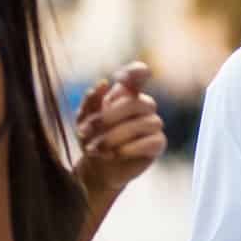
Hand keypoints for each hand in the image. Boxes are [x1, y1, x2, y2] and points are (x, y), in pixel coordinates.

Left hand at [74, 62, 165, 194]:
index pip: (138, 74)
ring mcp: (153, 124)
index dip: (134, 71)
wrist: (97, 169)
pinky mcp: (158, 144)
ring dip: (116, 136)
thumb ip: (90, 102)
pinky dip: (130, 148)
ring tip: (96, 149)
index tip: (118, 78)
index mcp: (125, 94)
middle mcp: (143, 105)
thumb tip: (102, 84)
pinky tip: (114, 154)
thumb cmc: (92, 139)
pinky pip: (152, 141)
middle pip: (137, 102)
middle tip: (86, 131)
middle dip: (110, 117)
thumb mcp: (83, 121)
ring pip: (145, 123)